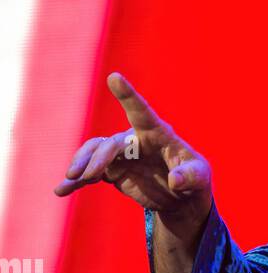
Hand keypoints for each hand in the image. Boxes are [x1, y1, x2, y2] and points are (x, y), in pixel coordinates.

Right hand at [53, 72, 212, 235]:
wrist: (181, 196)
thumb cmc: (194, 178)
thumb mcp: (200, 179)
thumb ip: (190, 177)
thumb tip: (175, 180)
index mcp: (157, 132)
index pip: (141, 111)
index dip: (128, 95)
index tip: (114, 77)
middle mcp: (134, 140)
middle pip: (111, 143)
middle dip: (98, 157)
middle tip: (88, 175)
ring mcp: (121, 155)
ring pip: (94, 153)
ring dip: (81, 164)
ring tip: (71, 179)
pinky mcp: (112, 171)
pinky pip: (89, 173)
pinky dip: (76, 182)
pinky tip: (62, 190)